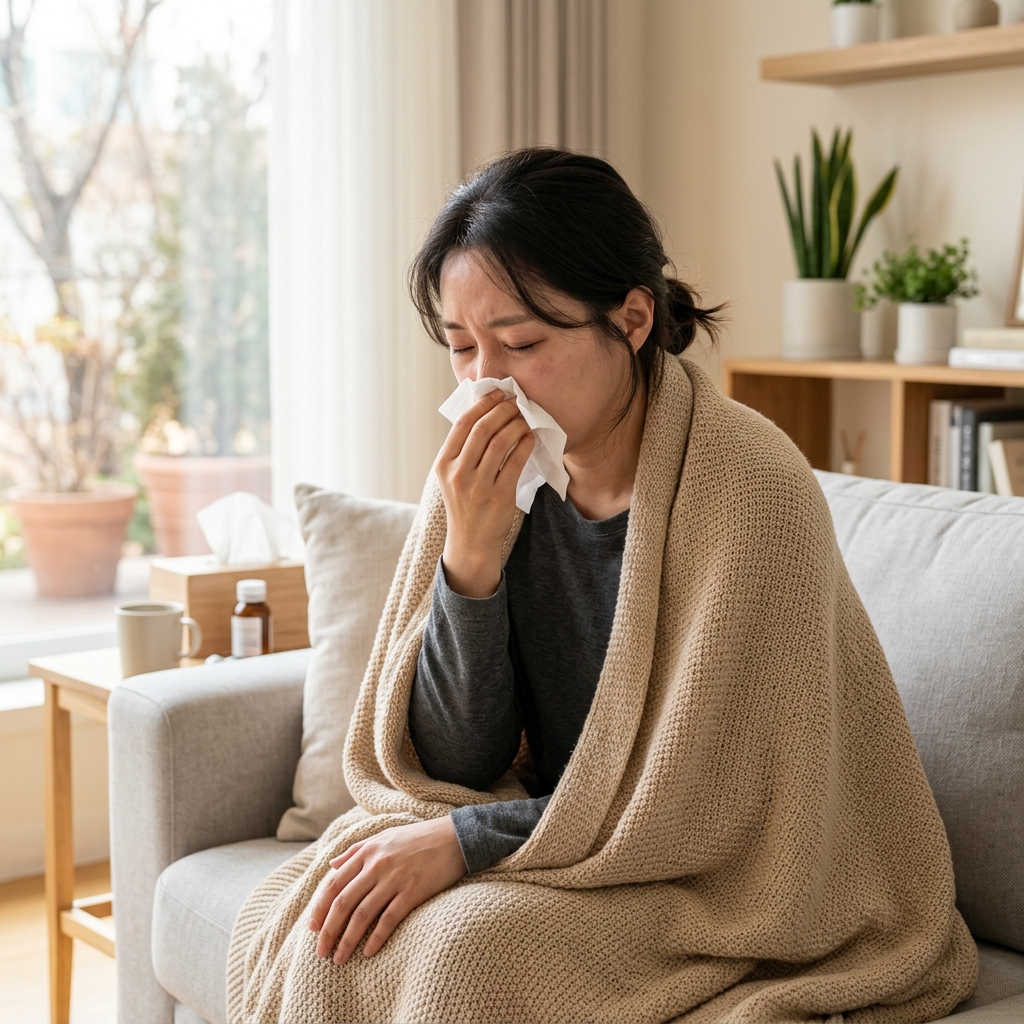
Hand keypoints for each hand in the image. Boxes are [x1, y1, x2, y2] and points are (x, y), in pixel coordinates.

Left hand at [308, 816, 467, 963]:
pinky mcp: (413, 891)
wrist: (455, 837)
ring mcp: (395, 878)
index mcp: (367, 851)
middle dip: (329, 931)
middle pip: (343, 903)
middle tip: (321, 952)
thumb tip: (330, 865)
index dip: (320, 908)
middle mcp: (377, 864)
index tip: (312, 929)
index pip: (334, 883)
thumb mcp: (384, 836)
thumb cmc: (418, 838)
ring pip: (362, 915)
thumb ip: (355, 850)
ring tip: (339, 959)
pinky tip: (368, 953)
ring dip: (347, 940)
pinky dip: (376, 938)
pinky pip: (389, 919)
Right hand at [436, 389, 534, 597]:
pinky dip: (525, 445)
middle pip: (483, 429)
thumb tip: (484, 412)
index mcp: (443, 464)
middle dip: (502, 411)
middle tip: (516, 403)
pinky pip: (516, 462)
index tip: (498, 394)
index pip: (463, 424)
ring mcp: (478, 486)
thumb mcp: (452, 476)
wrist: (471, 542)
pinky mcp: (499, 496)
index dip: (483, 405)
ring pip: (500, 443)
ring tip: (524, 419)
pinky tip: (530, 438)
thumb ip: (463, 449)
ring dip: (516, 425)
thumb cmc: (465, 503)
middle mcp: (458, 473)